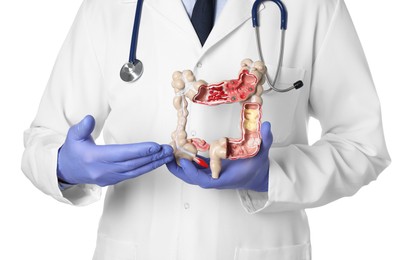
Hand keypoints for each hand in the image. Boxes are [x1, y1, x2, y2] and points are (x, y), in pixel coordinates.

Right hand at [57, 115, 173, 185]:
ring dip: (153, 163)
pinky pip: (134, 174)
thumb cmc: (73, 150)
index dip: (139, 151)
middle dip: (152, 157)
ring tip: (167, 155)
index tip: (155, 146)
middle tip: (168, 149)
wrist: (67, 170)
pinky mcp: (114, 180)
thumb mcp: (73, 136)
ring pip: (136, 171)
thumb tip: (89, 118)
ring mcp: (109, 177)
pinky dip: (147, 168)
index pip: (121, 154)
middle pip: (132, 163)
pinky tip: (157, 162)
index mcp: (94, 157)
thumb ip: (82, 127)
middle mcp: (103, 170)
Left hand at [166, 122, 272, 191]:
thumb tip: (267, 126)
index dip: (193, 173)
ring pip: (191, 174)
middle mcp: (216, 179)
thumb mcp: (262, 152)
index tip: (184, 162)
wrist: (258, 177)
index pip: (206, 180)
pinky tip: (179, 151)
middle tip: (167, 157)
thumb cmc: (257, 168)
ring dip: (179, 165)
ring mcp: (212, 176)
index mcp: (226, 178)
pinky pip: (195, 168)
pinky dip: (186, 161)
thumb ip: (265, 139)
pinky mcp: (210, 171)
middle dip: (179, 169)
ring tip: (168, 152)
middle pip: (193, 179)